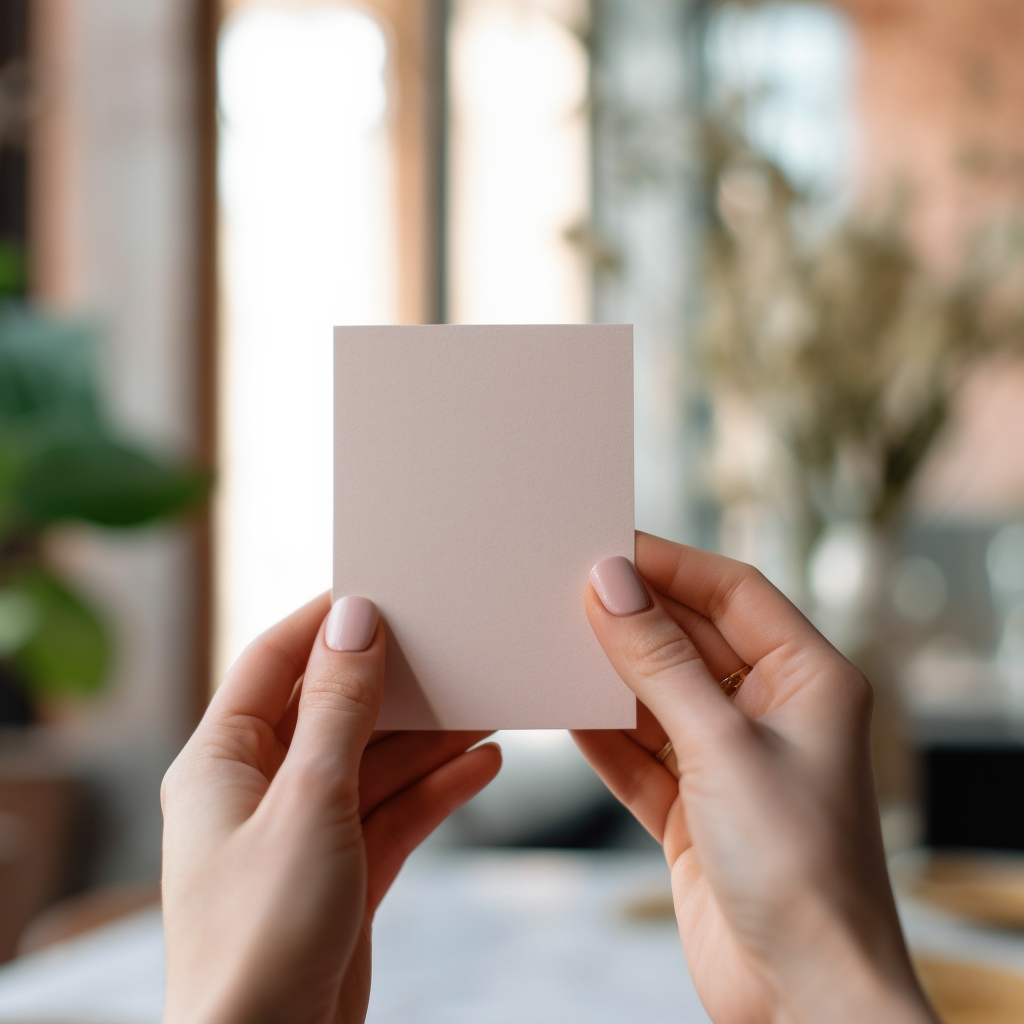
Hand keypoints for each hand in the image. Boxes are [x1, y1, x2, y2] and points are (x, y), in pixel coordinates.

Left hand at [161, 594, 500, 1023]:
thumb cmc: (260, 939)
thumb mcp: (307, 804)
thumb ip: (337, 710)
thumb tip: (355, 621)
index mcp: (220, 762)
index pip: (271, 662)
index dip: (324, 622)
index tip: (381, 590)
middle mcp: (258, 790)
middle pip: (332, 711)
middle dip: (394, 685)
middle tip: (450, 646)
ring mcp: (303, 833)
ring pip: (373, 763)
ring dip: (428, 740)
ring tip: (487, 704)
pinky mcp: (343, 873)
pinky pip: (394, 813)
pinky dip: (437, 790)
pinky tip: (484, 766)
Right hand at [574, 534, 936, 1023]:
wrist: (801, 997)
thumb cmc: (799, 867)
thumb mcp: (722, 747)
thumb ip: (659, 663)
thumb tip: (611, 584)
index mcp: (808, 680)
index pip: (733, 592)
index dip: (671, 564)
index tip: (606, 545)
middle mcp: (770, 713)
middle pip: (689, 639)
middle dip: (631, 617)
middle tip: (563, 587)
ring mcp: (727, 761)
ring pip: (656, 695)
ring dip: (608, 674)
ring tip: (549, 639)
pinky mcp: (691, 808)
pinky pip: (636, 752)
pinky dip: (600, 735)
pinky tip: (560, 709)